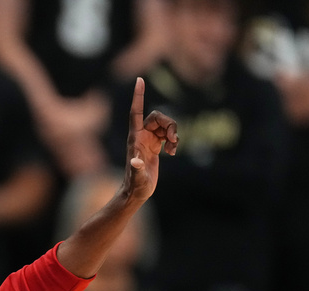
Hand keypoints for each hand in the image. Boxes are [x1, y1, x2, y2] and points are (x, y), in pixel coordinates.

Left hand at [123, 77, 177, 202]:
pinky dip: (174, 140)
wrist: (136, 192)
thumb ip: (137, 169)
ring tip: (173, 149)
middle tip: (174, 140)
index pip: (136, 112)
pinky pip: (168, 134)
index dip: (138, 96)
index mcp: (134, 138)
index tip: (139, 79)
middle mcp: (140, 136)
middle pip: (158, 117)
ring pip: (165, 124)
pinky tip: (172, 152)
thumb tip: (135, 161)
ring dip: (174, 133)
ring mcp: (148, 140)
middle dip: (170, 124)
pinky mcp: (155, 145)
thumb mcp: (137, 178)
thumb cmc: (135, 186)